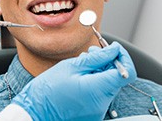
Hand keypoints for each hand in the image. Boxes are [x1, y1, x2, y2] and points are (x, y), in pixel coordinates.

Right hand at [12, 42, 136, 120]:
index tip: (113, 48)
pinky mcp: (92, 113)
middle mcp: (102, 103)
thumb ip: (96, 58)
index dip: (122, 57)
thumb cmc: (48, 90)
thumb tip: (113, 50)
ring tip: (82, 64)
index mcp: (98, 90)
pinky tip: (80, 76)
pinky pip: (100, 93)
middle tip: (92, 52)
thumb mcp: (71, 66)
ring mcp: (98, 110)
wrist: (35, 111)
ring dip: (100, 71)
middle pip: (116, 78)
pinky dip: (94, 81)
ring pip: (108, 84)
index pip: (126, 72)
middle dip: (108, 61)